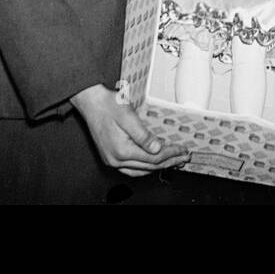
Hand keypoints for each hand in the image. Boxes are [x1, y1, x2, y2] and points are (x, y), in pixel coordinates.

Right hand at [71, 84, 187, 174]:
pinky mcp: (111, 157)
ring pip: (140, 170)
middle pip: (148, 166)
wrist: (91, 102)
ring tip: (173, 162)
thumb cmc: (108, 105)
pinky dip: (145, 166)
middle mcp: (116, 160)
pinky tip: (153, 163)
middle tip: (183, 158)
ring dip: (158, 166)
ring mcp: (112, 160)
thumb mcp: (128, 116)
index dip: (171, 154)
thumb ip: (143, 135)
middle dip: (169, 162)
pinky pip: (132, 168)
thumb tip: (157, 149)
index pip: (153, 158)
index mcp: (121, 151)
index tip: (182, 150)